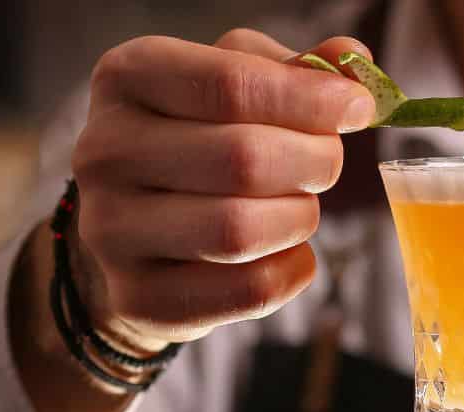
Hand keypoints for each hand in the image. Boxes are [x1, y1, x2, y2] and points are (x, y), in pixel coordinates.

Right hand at [71, 29, 375, 351]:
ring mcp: (112, 231)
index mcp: (128, 77)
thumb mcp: (234, 88)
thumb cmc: (196, 142)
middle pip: (244, 159)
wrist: (132, 232)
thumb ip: (295, 70)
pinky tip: (287, 251)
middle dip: (313, 161)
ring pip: (243, 231)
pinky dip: (291, 270)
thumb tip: (356, 63)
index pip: (230, 83)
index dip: (310, 98)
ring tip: (301, 206)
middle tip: (328, 163)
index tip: (358, 107)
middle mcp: (105, 151)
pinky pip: (250, 289)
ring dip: (300, 218)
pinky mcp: (142, 297)